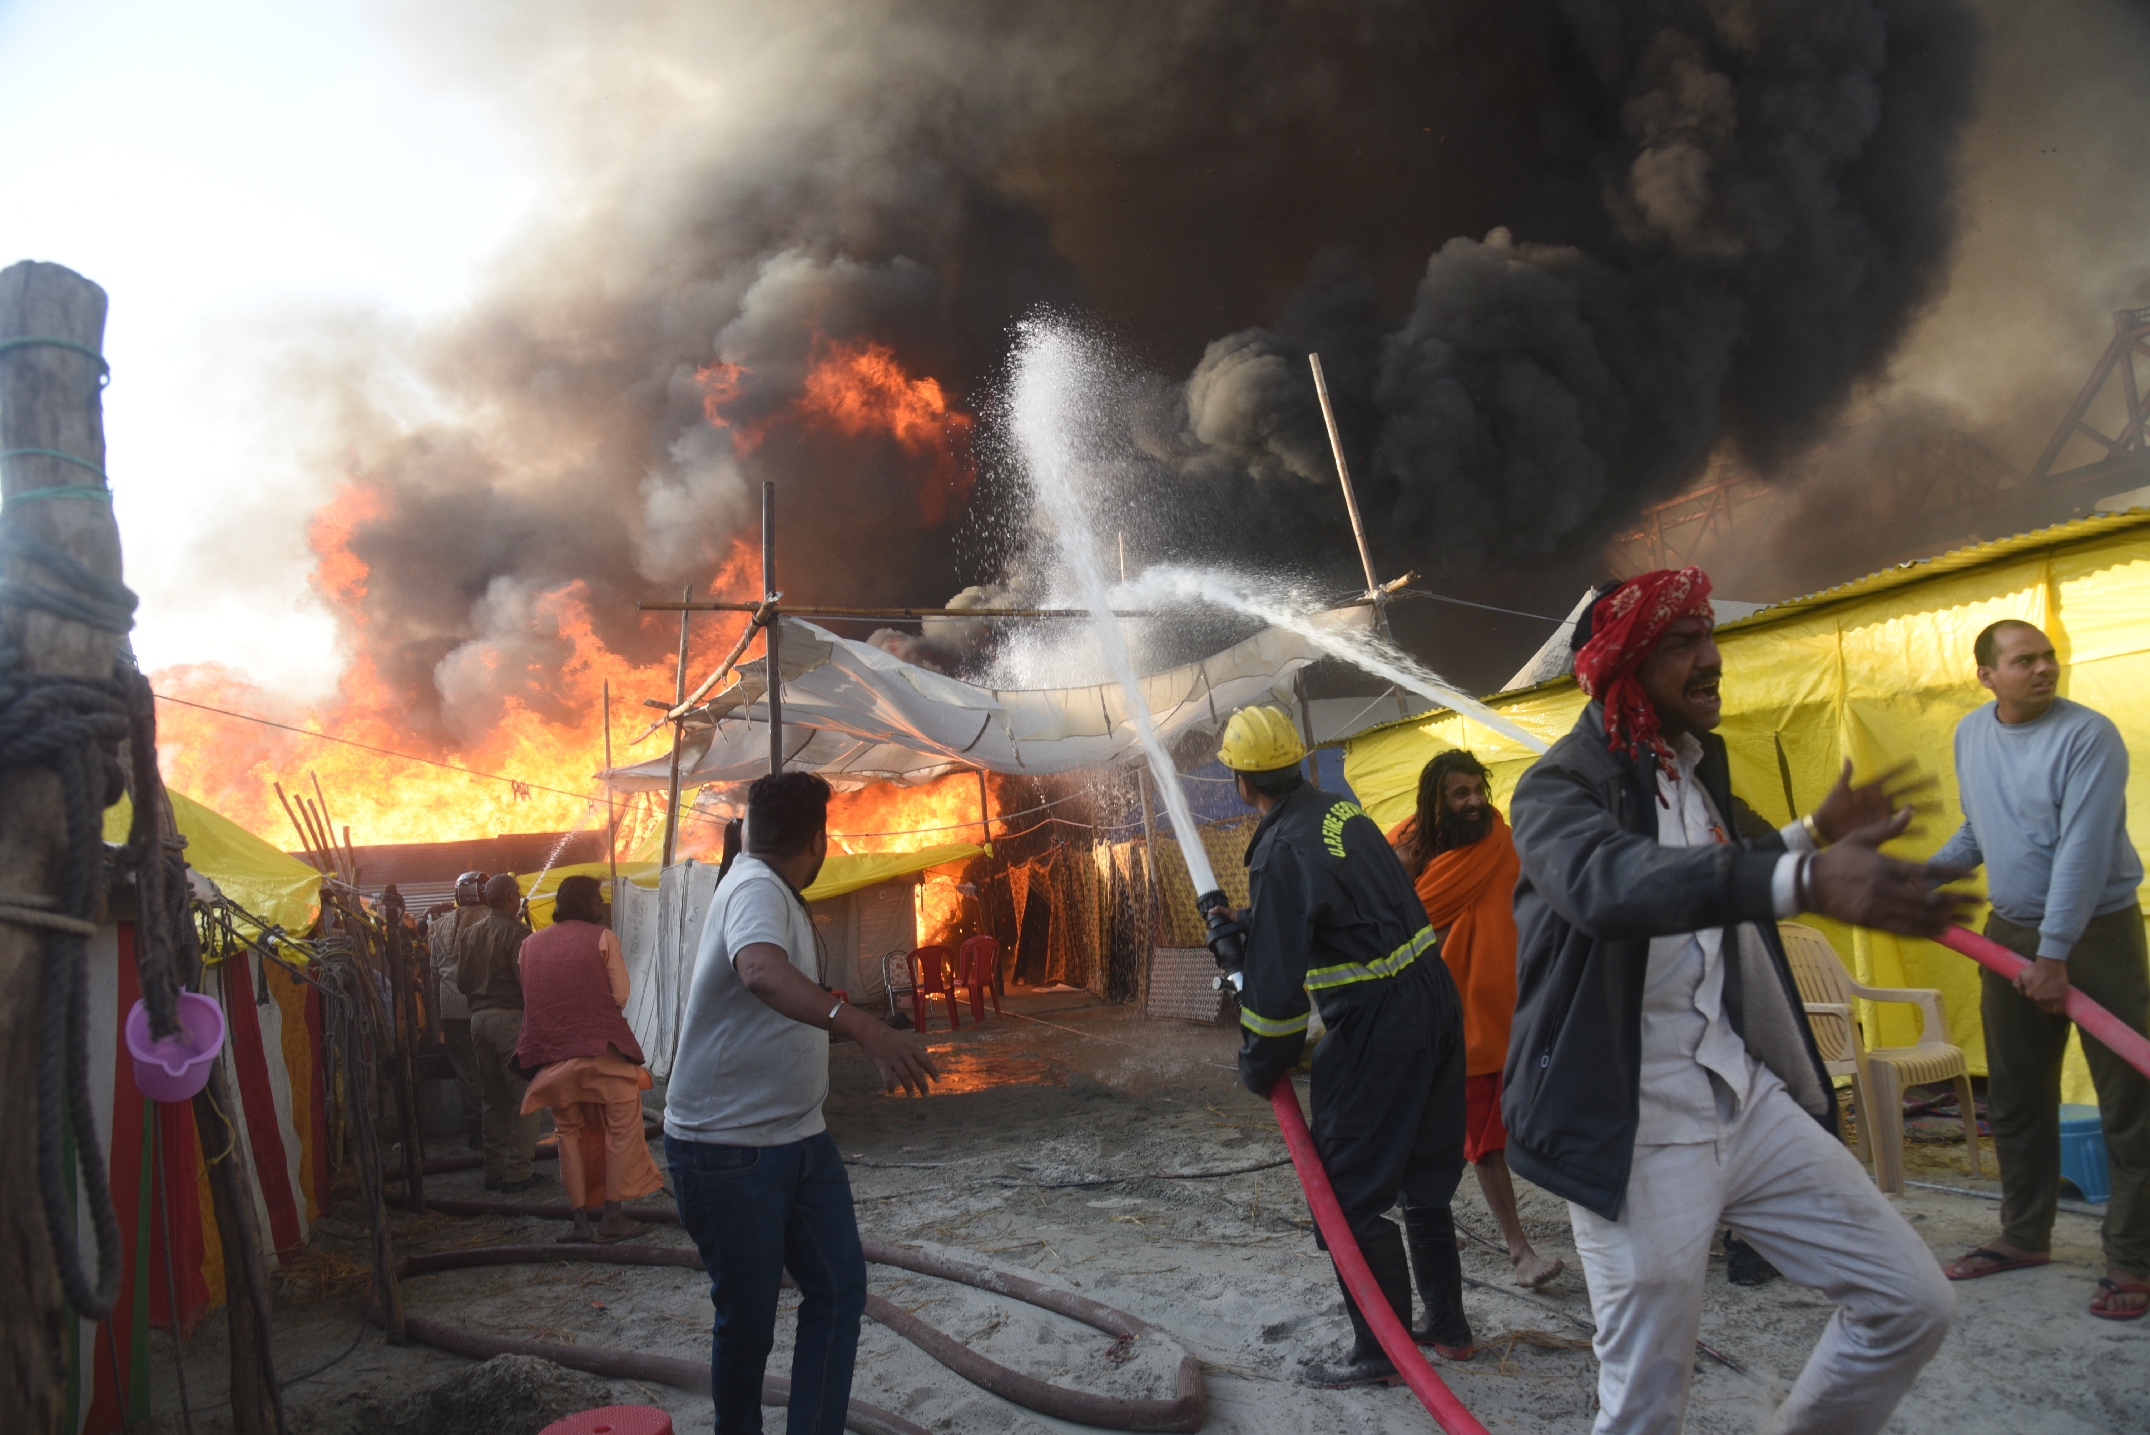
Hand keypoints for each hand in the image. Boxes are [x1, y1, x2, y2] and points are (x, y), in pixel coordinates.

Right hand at [835, 1006, 939, 1095]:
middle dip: (922, 1084)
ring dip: (909, 1087)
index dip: (932, 1071)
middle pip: (916, 1072)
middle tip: (927, 1095)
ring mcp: (894, 1058)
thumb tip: (921, 1058)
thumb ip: (912, 1050)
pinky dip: (890, 1085)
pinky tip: (891, 1091)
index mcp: (911, 1048)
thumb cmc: (887, 1035)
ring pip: (904, 1076)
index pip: (925, 1061)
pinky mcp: (882, 1062)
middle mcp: (905, 1054)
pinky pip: (888, 1077)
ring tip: (912, 1095)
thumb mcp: (904, 1040)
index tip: (938, 1081)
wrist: (871, 1030)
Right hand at [1804, 808, 1977, 937]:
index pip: (1927, 869)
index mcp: (1886, 865)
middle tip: (1979, 902)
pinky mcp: (1872, 921)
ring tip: (1967, 920)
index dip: (1952, 873)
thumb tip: (1910, 810)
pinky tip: (1941, 932)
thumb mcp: (1860, 837)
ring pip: (1920, 916)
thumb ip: (1888, 828)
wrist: (1808, 883)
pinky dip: (1925, 932)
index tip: (1972, 876)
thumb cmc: (1836, 858)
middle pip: (1929, 897)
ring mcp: (1879, 907)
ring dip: (1947, 918)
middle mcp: (1886, 887)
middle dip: (1957, 900)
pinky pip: (1903, 929)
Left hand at [1811, 758, 1939, 844]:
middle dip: (1920, 786)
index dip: (1901, 768)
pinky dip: (1912, 829)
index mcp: (1870, 788)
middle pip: (1904, 791)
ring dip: (1923, 807)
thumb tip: (1847, 758)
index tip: (1915, 760)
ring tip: (1940, 806)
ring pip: (1907, 809)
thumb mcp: (1838, 791)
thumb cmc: (1830, 808)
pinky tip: (1926, 830)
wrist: (1824, 828)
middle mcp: (1880, 800)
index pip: (1889, 775)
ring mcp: (1882, 813)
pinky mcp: (1881, 827)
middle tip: (1936, 780)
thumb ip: (1845, 776)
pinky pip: (1900, 828)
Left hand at [2014, 957, 2070, 1014]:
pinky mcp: (2060, 999)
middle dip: (2044, 1002)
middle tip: (2048, 996)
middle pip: (2041, 1005)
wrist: (2050, 965)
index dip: (2037, 998)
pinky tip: (2059, 1009)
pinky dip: (2059, 1011)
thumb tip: (2021, 993)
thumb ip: (2017, 984)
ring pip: (2050, 1009)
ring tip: (2054, 1003)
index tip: (2041, 994)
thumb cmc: (2036, 968)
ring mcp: (2050, 1000)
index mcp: (2029, 994)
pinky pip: (2058, 1010)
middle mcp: (2039, 999)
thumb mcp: (2021, 974)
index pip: (2033, 1001)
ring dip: (2051, 1007)